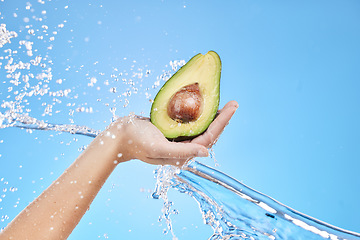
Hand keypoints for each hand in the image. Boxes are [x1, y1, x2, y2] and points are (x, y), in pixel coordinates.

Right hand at [110, 100, 237, 165]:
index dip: (222, 123)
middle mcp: (183, 149)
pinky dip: (199, 114)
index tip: (232, 107)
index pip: (209, 138)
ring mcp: (178, 140)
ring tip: (223, 103)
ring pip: (201, 127)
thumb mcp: (157, 148)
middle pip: (209, 133)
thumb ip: (181, 152)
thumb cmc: (136, 141)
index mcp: (182, 155)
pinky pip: (190, 123)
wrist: (118, 136)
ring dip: (212, 116)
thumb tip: (206, 152)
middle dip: (222, 119)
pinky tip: (203, 105)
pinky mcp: (172, 131)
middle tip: (233, 103)